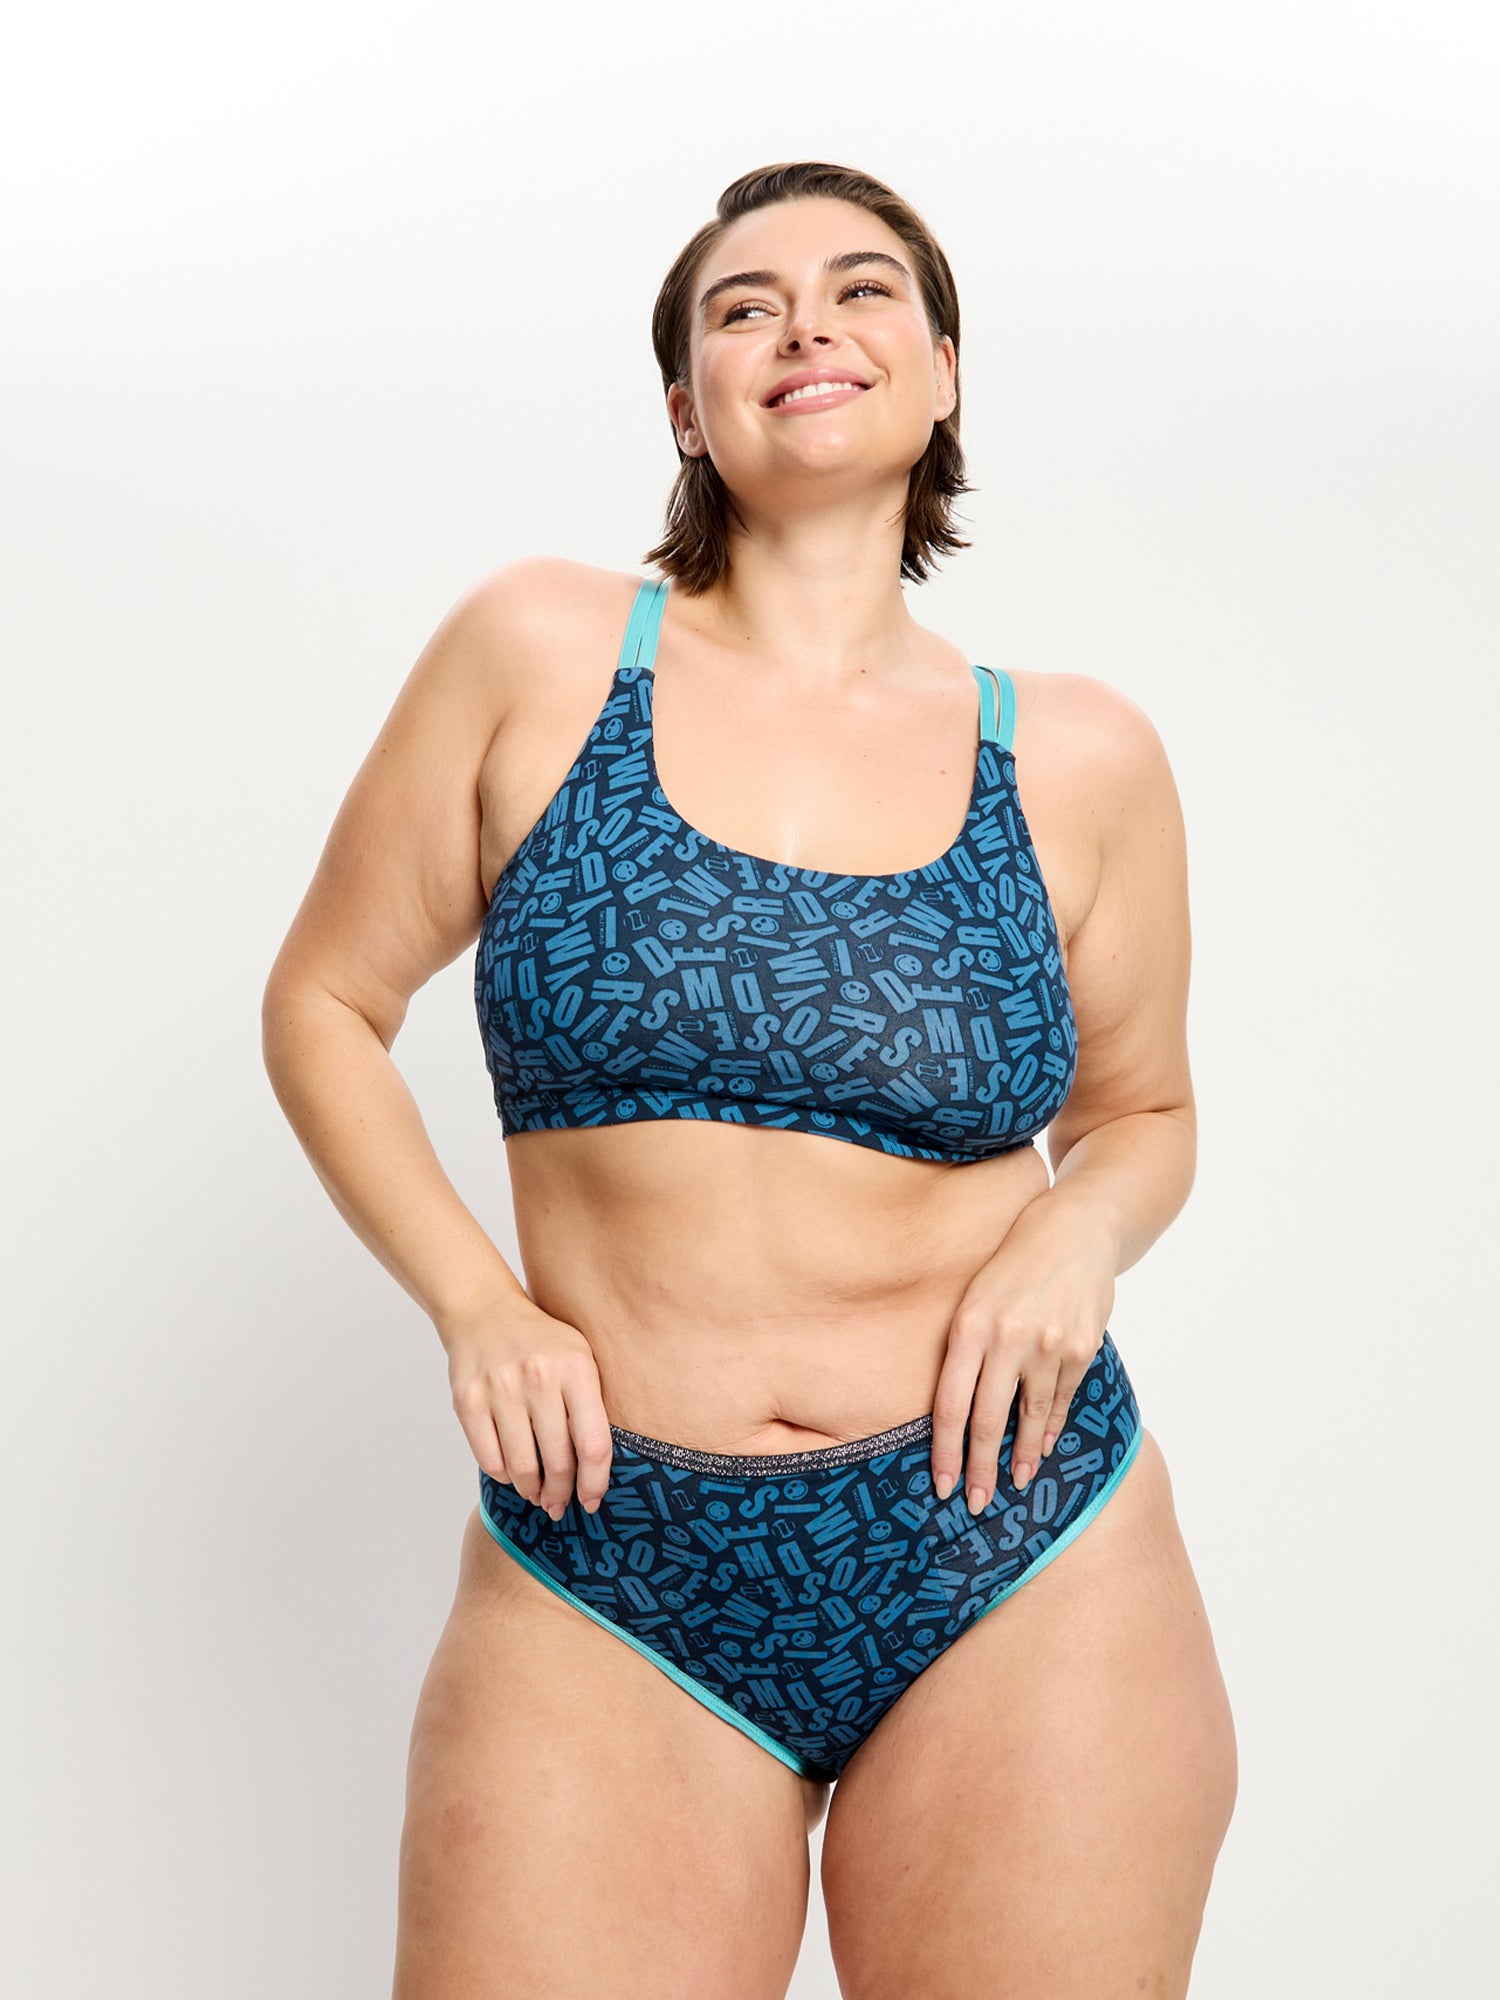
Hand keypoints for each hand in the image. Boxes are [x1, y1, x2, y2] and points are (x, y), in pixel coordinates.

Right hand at [440, 1296, 612, 1517]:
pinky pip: (489, 1459)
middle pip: (558, 1462)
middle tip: (559, 1504)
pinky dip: (504, 1475)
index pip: (593, 1444)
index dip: (594, 1483)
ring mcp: (500, 1389)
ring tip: (536, 1493)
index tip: (591, 1502)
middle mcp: (539, 1377)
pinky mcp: (468, 1400)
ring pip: (522, 1467)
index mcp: (576, 1367)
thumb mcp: (580, 1357)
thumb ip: (592, 1405)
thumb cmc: (541, 1342)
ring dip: (531, 1490)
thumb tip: (596, 1471)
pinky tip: (511, 1471)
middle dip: (561, 1493)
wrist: (484, 1310)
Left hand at [930, 1192, 1118, 1513]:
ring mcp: (1048, 1345)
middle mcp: (1006, 1338)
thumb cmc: (1013, 1266)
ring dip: (1021, 1456)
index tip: (942, 1484)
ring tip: (1016, 1482)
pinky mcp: (1081, 1348)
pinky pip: (1062, 1400)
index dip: (945, 1451)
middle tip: (975, 1503)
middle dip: (980, 1470)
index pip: (949, 1405)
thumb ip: (965, 1348)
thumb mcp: (974, 1296)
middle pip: (986, 1420)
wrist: (1074, 1229)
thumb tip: (955, 1412)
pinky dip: (1051, 1427)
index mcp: (968, 1326)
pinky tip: (1043, 1446)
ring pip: (1029, 1417)